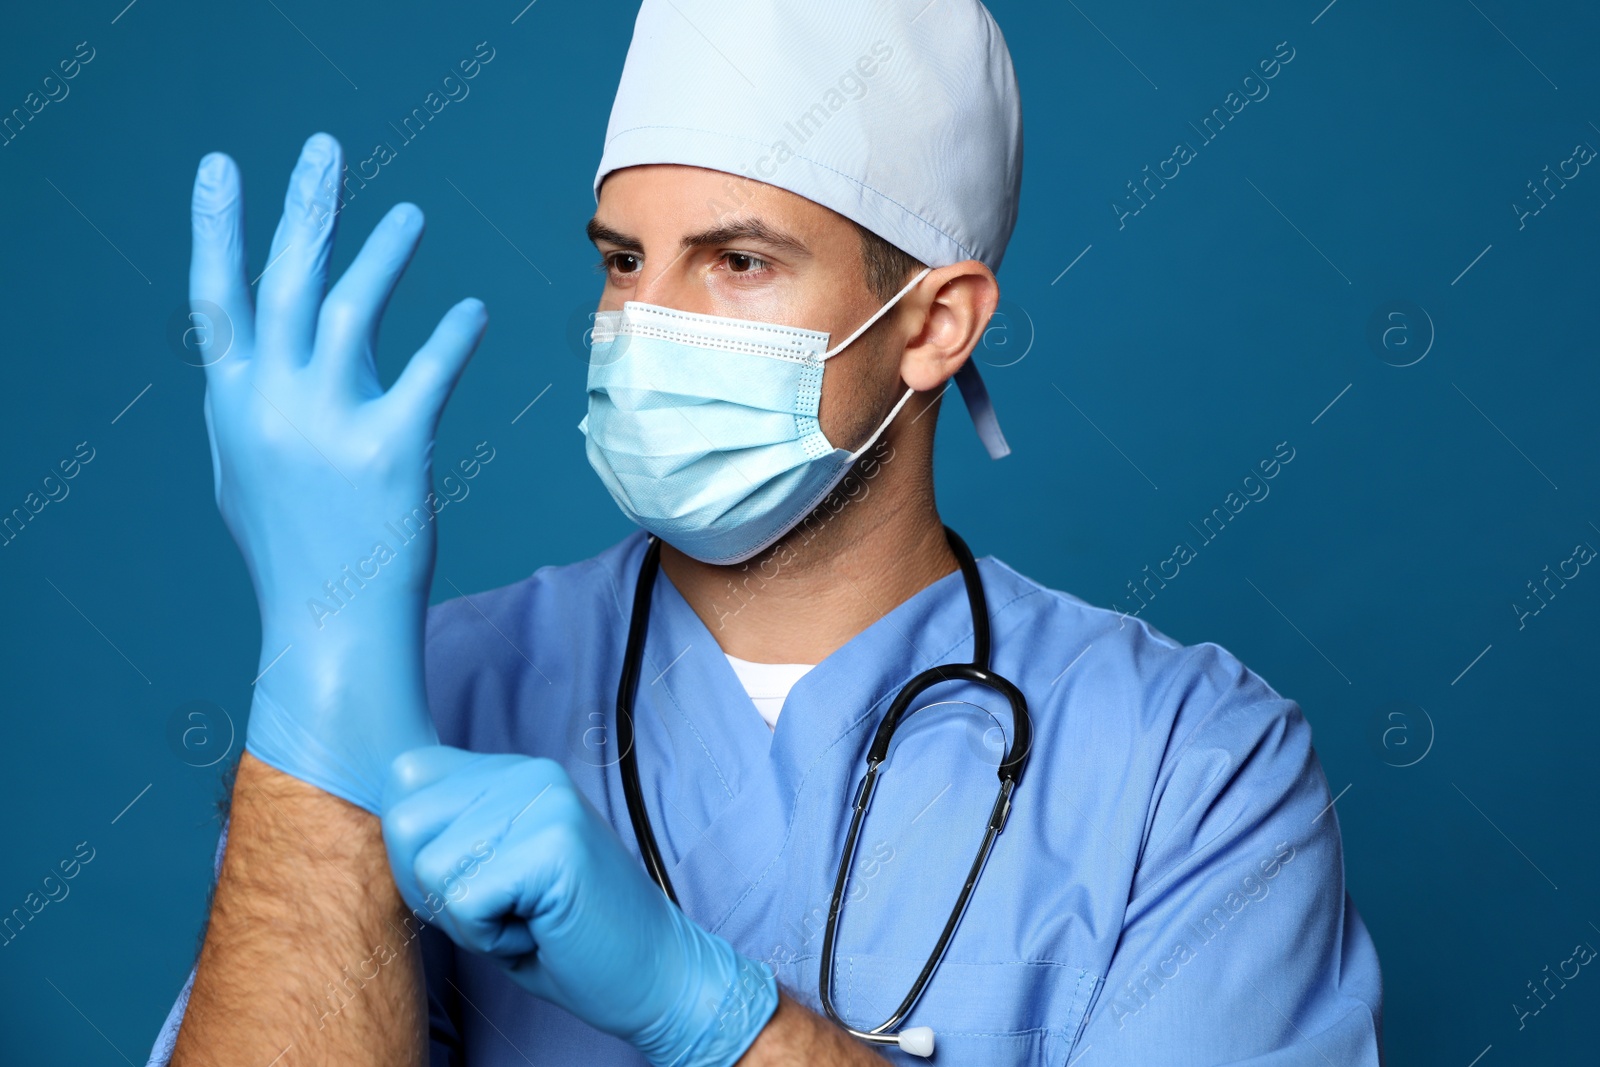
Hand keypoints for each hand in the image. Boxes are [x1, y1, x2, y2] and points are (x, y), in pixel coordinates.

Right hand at [189, 133, 486, 810]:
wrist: (328, 629)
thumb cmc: (297, 552)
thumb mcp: (251, 475)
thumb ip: (254, 412)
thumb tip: (257, 367)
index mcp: (233, 408)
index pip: (215, 301)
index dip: (215, 229)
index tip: (222, 167)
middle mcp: (271, 407)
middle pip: (281, 283)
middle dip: (301, 208)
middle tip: (323, 147)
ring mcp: (327, 427)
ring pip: (350, 311)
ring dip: (381, 254)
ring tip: (409, 214)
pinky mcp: (390, 452)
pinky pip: (427, 373)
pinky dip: (451, 336)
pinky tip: (473, 311)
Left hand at [381, 746, 779, 1065]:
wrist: (654, 972)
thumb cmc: (566, 935)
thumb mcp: (495, 869)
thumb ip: (450, 834)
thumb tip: (381, 821)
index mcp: (512, 770)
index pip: (404, 779)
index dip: (414, 853)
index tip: (475, 884)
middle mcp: (529, 771)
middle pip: (404, 822)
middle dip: (431, 888)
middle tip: (500, 907)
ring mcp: (546, 800)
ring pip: (430, 867)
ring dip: (466, 918)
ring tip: (526, 917)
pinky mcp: (555, 844)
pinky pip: (464, 901)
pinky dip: (490, 937)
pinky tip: (540, 930)